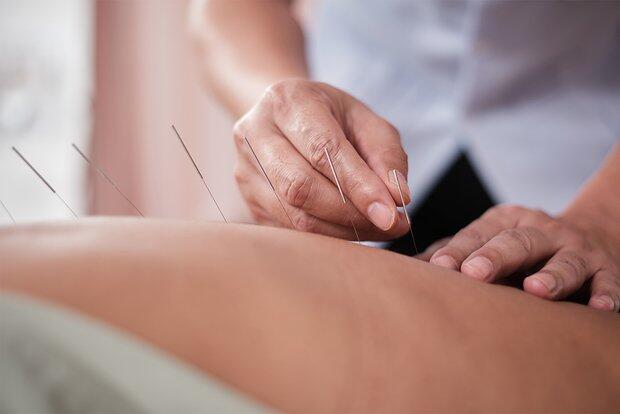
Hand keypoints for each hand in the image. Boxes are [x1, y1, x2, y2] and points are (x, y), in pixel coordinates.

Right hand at [233, 79, 409, 239]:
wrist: (284, 118)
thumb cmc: (331, 118)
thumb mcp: (365, 121)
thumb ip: (386, 155)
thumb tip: (397, 198)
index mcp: (287, 101)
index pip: (322, 150)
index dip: (358, 186)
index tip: (391, 214)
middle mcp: (255, 134)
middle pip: (301, 187)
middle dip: (350, 214)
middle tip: (391, 224)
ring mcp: (245, 171)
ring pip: (294, 215)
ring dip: (342, 231)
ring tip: (376, 227)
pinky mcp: (249, 201)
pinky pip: (290, 230)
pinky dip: (326, 237)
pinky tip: (350, 228)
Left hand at [424, 204, 619, 311]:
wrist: (588, 235)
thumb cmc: (521, 247)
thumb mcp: (488, 239)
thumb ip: (453, 252)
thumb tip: (405, 268)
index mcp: (505, 221)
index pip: (478, 234)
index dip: (459, 250)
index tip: (438, 267)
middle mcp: (540, 230)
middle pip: (517, 241)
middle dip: (495, 256)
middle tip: (474, 273)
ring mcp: (574, 248)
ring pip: (563, 260)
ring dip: (551, 275)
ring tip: (536, 290)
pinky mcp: (605, 268)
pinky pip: (608, 281)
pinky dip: (606, 293)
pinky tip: (600, 307)